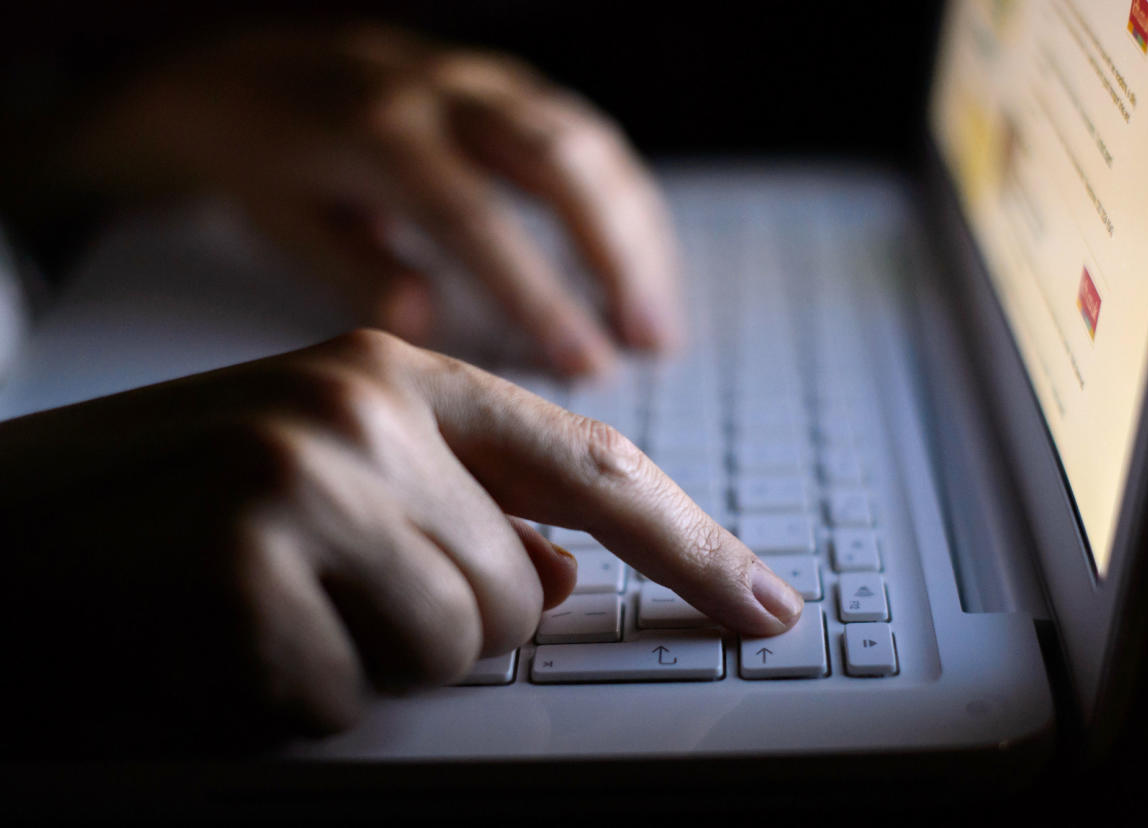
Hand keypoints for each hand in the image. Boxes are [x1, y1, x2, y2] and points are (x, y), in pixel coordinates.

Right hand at [0, 329, 799, 754]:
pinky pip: (349, 697)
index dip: (690, 541)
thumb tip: (558, 575)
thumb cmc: (156, 512)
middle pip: (516, 589)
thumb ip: (452, 510)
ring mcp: (303, 480)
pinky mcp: (246, 570)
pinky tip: (210, 645)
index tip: (763, 600)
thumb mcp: (314, 473)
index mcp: (386, 372)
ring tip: (258, 609)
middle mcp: (358, 408)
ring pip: (452, 646)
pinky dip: (288, 698)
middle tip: (312, 590)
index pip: (587, 463)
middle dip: (439, 621)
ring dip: (365, 659)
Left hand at [59, 24, 680, 374]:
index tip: (585, 364)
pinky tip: (640, 263)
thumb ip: (355, 270)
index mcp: (378, 134)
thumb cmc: (266, 164)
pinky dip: (624, 203)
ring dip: (637, 233)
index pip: (477, 220)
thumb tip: (425, 321)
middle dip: (618, 258)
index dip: (538, 295)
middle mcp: (443, 94)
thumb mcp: (283, 223)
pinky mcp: (507, 85)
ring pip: (588, 143)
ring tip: (657, 320)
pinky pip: (586, 134)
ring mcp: (482, 80)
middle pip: (559, 164)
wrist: (252, 71)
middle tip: (649, 341)